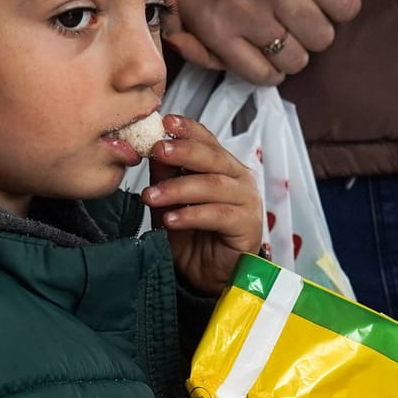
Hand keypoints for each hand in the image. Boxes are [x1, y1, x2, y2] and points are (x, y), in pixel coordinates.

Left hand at [142, 115, 262, 293]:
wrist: (208, 276)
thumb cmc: (192, 237)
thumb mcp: (170, 202)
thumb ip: (165, 176)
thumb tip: (150, 148)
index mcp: (222, 166)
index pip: (207, 140)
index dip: (188, 129)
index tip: (165, 121)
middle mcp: (238, 178)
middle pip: (212, 157)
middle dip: (183, 151)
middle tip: (157, 150)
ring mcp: (246, 201)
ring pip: (213, 185)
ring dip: (178, 189)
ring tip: (151, 196)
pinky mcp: (247, 225)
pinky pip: (218, 215)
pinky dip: (192, 215)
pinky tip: (171, 219)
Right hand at [161, 0, 382, 82]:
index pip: (347, 4)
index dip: (337, 10)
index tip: (320, 2)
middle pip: (323, 37)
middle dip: (313, 35)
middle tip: (297, 22)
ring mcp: (243, 8)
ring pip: (295, 60)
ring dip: (290, 55)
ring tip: (277, 36)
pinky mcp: (218, 35)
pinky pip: (263, 73)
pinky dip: (267, 71)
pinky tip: (261, 53)